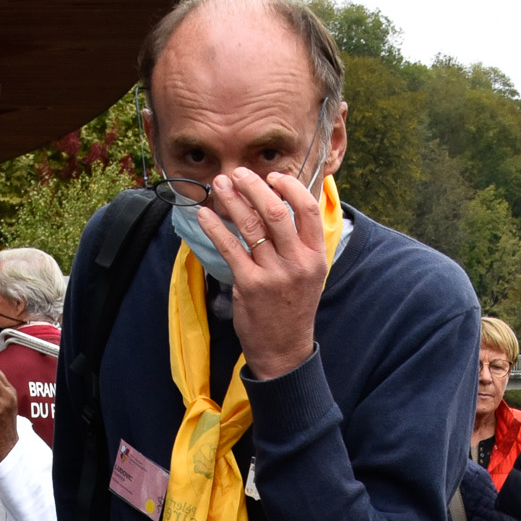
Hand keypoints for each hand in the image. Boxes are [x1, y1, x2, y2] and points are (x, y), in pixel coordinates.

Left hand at [199, 168, 327, 381]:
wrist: (283, 349)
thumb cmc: (292, 307)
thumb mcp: (307, 273)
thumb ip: (297, 242)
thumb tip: (275, 203)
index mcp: (315, 255)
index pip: (307, 209)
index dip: (289, 187)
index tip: (271, 175)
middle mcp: (297, 262)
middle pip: (275, 211)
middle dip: (253, 186)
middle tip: (237, 172)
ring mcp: (273, 274)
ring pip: (251, 226)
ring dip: (232, 200)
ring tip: (219, 184)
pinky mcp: (249, 285)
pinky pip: (230, 247)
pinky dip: (215, 227)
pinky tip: (205, 215)